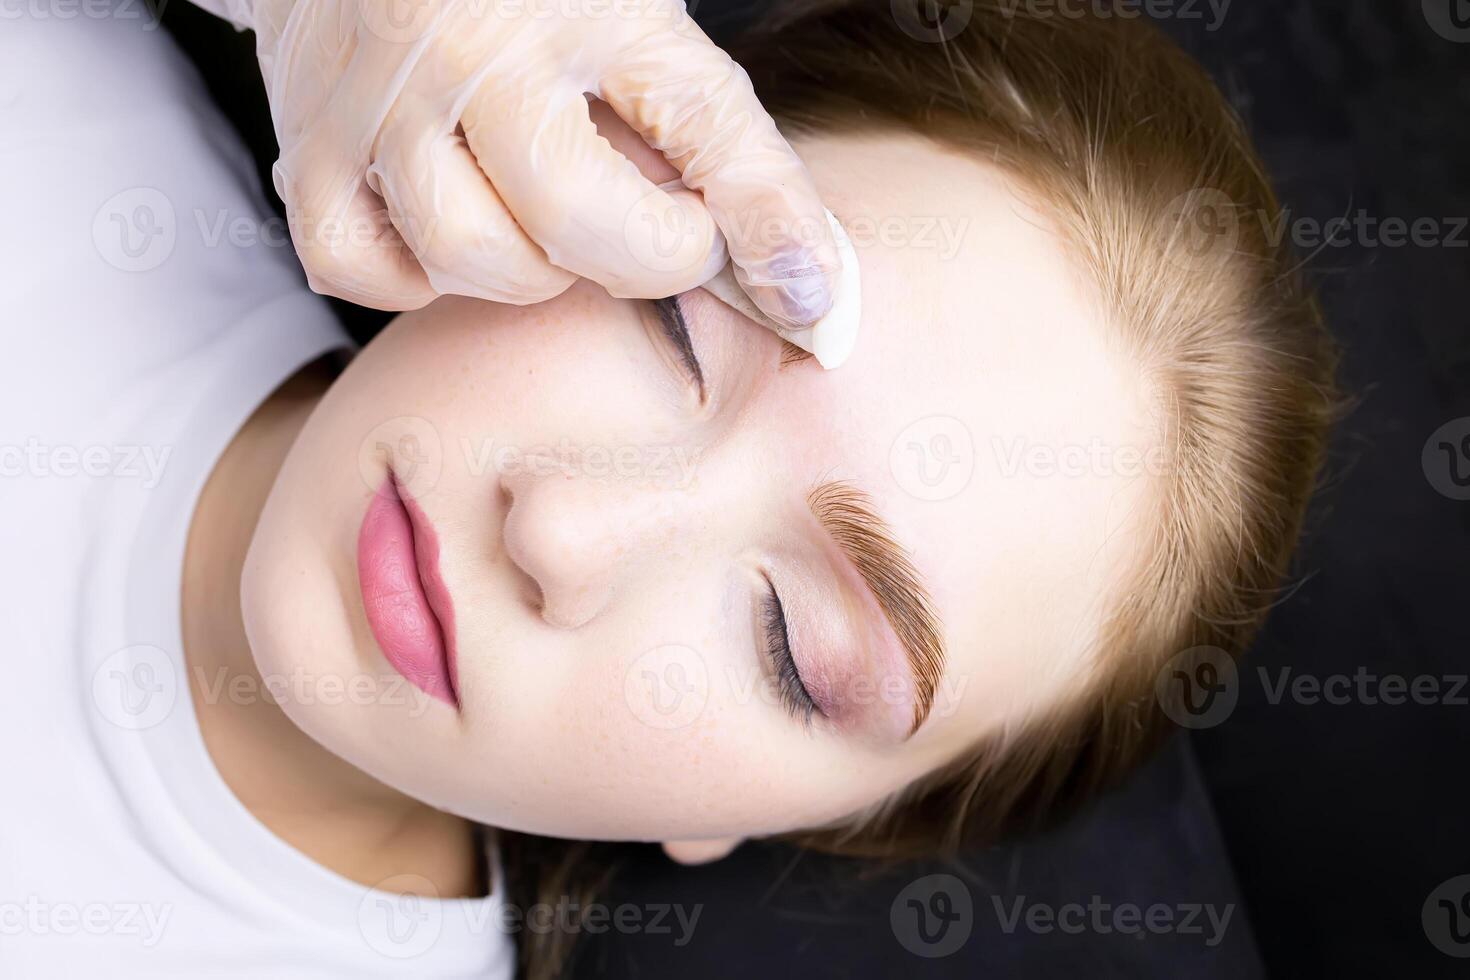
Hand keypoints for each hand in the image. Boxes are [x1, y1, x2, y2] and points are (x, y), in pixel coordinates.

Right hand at [199, 0, 839, 327]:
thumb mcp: (641, 27)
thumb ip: (723, 144)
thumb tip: (810, 288)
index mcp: (588, 1)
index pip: (704, 126)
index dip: (768, 227)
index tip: (809, 300)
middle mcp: (471, 46)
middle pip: (572, 218)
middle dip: (639, 260)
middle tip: (652, 237)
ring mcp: (377, 100)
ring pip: (472, 258)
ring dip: (532, 273)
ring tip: (545, 221)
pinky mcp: (304, 146)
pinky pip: (362, 268)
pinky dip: (418, 279)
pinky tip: (453, 233)